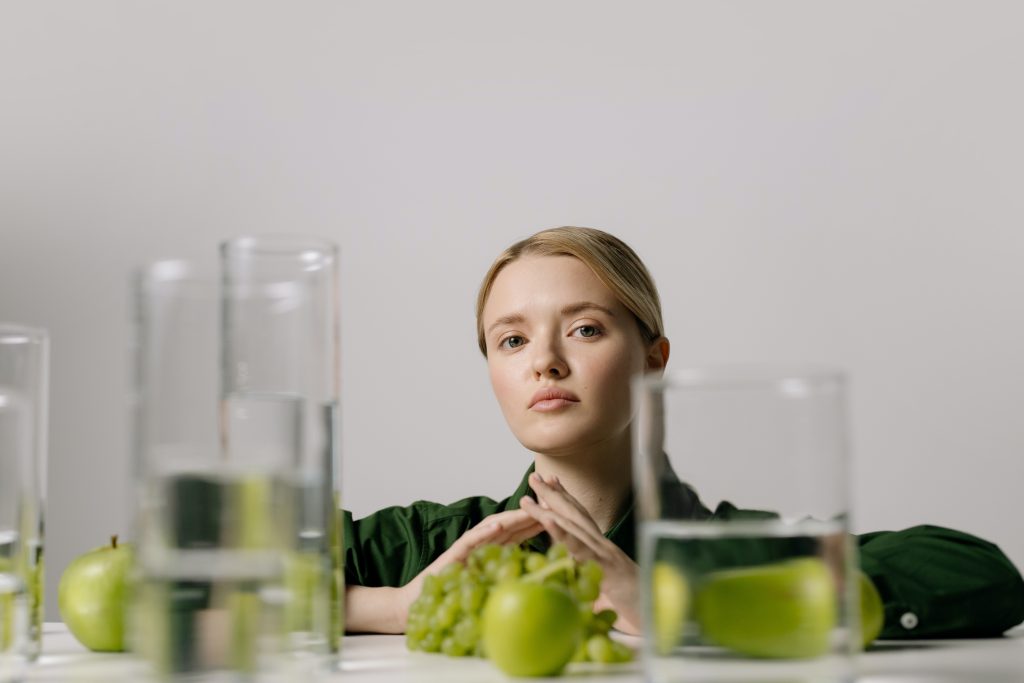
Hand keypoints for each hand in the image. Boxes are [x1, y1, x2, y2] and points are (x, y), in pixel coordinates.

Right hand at [394, 509, 543, 629]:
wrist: (421, 602)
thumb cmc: (457, 593)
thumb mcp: (489, 582)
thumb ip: (507, 573)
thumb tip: (537, 576)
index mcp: (492, 548)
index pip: (520, 530)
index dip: (539, 519)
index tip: (561, 512)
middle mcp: (482, 542)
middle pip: (511, 523)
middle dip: (532, 511)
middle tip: (553, 501)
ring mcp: (469, 545)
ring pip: (494, 526)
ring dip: (513, 516)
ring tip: (531, 509)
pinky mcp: (455, 553)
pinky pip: (472, 539)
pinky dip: (485, 531)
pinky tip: (499, 525)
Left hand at [520, 472, 641, 633]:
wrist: (658, 616)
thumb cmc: (632, 605)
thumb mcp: (605, 590)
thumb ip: (589, 580)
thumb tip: (569, 579)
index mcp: (602, 549)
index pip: (581, 517)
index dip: (565, 497)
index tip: (549, 479)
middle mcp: (604, 546)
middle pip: (575, 514)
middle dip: (552, 494)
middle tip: (533, 476)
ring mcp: (606, 555)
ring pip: (574, 526)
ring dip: (549, 509)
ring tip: (527, 499)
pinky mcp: (606, 568)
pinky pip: (581, 548)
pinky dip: (563, 533)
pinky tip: (548, 521)